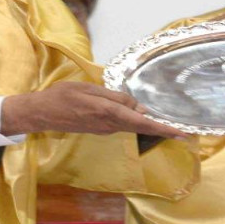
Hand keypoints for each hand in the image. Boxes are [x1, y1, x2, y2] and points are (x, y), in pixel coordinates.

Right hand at [1, 81, 187, 138]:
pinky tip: (141, 115)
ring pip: (133, 125)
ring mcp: (106, 129)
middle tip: (183, 131)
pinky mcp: (101, 129)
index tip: (182, 134)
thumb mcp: (90, 90)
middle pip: (142, 127)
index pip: (143, 121)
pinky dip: (136, 122)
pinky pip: (123, 124)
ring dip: (149, 124)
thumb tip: (140, 107)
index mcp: (109, 113)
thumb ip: (115, 98)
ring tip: (167, 123)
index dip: (164, 128)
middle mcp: (111, 125)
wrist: (41, 113)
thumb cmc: (62, 96)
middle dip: (162, 129)